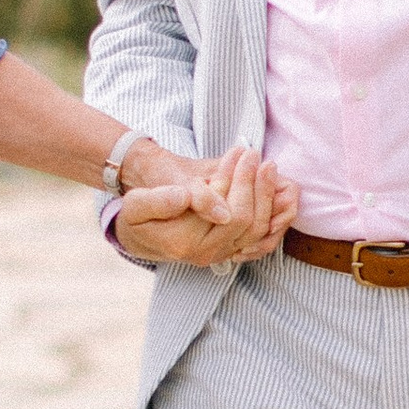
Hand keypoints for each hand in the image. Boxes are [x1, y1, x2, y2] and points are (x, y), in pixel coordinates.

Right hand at [113, 144, 296, 269]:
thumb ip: (161, 200)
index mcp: (185, 242)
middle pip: (248, 222)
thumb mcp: (137, 204)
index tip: (238, 153)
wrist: (139, 235)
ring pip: (259, 230)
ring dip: (266, 195)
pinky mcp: (230, 250)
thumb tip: (187, 196)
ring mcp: (221, 256)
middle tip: (254, 154)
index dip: (237, 181)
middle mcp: (207, 254)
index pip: (227, 214)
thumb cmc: (137, 215)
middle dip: (255, 185)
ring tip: (264, 164)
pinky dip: (272, 212)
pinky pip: (261, 237)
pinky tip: (271, 187)